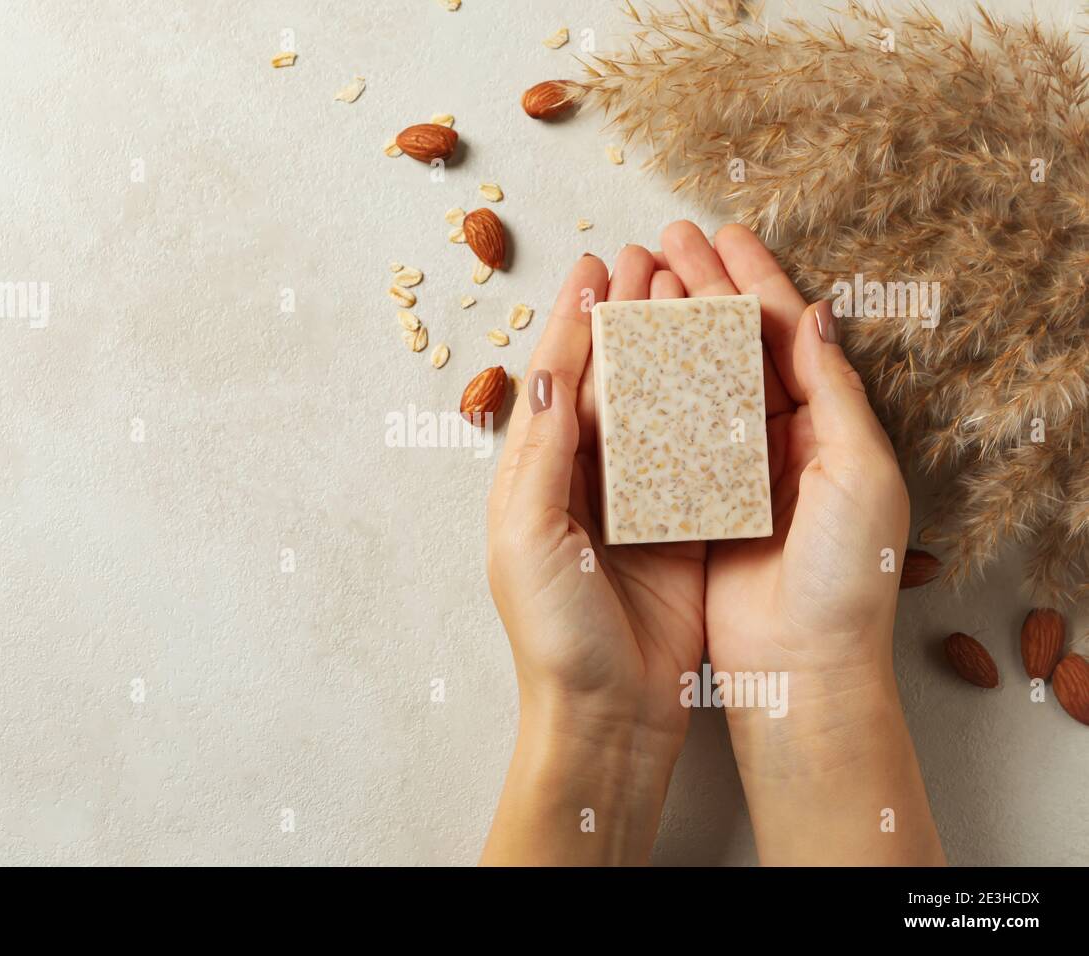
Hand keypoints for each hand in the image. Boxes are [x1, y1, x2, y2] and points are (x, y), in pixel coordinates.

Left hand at [481, 248, 704, 864]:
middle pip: (607, 379)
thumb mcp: (527, 538)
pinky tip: (725, 363)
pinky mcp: (683, 525)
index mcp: (536, 476)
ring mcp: (636, 500)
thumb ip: (541, 451)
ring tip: (686, 289)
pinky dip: (708, 404)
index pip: (558, 379)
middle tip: (647, 257)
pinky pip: (697, 451)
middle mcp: (583, 480)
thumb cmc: (555, 633)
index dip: (574, 320)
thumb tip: (551, 365)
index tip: (596, 265)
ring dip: (667, 346)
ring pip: (653, 404)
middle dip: (623, 317)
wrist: (608, 714)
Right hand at [656, 221, 942, 864]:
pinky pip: (665, 432)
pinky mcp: (691, 501)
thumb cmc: (846, 576)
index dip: (752, 279)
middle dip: (701, 287)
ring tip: (637, 278)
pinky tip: (618, 358)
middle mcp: (777, 439)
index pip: (783, 332)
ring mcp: (730, 468)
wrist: (804, 668)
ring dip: (668, 327)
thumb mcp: (860, 475)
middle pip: (734, 344)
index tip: (720, 233)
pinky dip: (645, 390)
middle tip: (665, 237)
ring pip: (695, 378)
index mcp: (826, 424)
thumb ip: (837, 392)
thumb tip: (815, 312)